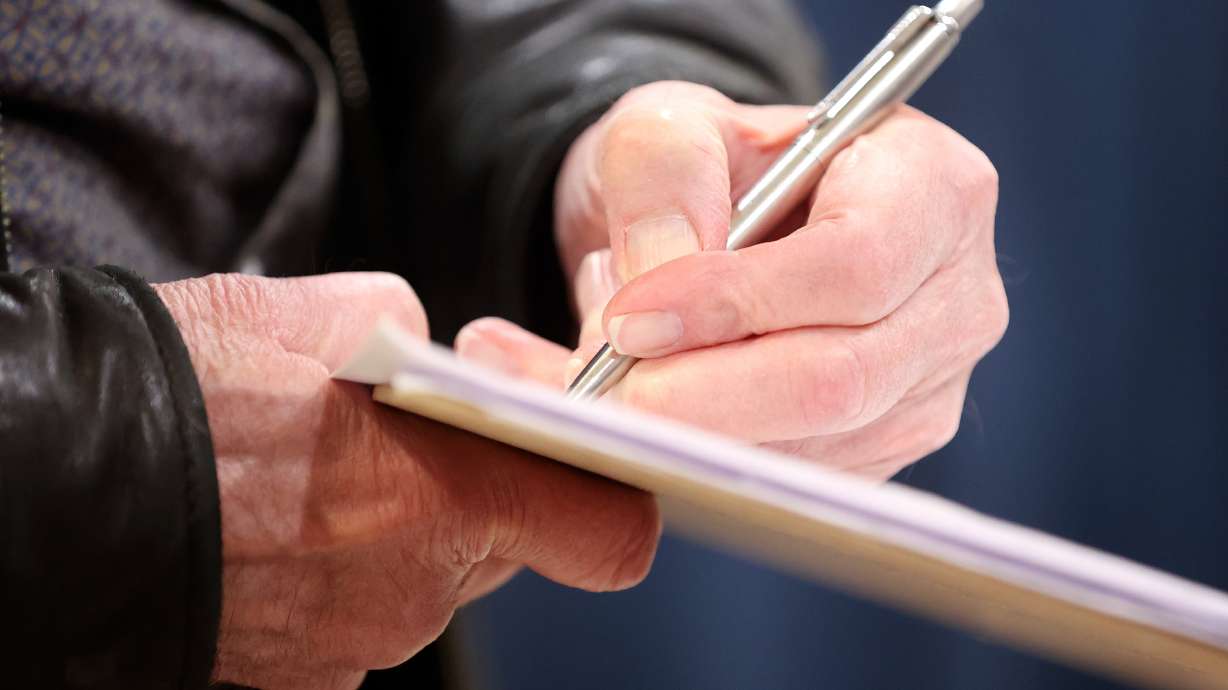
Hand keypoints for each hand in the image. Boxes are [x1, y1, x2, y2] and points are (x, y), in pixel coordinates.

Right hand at [154, 273, 658, 689]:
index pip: (607, 533)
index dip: (611, 501)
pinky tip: (274, 523)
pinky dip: (334, 571)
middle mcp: (415, 592)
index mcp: (451, 496)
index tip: (590, 471)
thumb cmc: (188, 390)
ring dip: (392, 529)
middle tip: (406, 437)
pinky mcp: (294, 675)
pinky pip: (352, 612)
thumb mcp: (328, 314)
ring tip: (315, 474)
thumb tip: (433, 356)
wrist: (54, 475)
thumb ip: (421, 341)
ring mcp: (351, 646)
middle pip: (499, 544)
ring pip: (421, 579)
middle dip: (471, 491)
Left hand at [464, 81, 1007, 479]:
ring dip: (688, 430)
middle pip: (839, 379)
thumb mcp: (672, 125)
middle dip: (700, 396)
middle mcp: (955, 296)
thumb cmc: (711, 166)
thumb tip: (660, 281)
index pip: (858, 264)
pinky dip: (699, 459)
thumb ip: (664, 176)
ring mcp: (927, 384)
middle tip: (596, 388)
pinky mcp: (882, 446)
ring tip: (601, 378)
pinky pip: (789, 480)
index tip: (631, 321)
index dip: (738, 302)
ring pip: (808, 447)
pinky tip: (643, 412)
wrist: (719, 226)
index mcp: (934, 187)